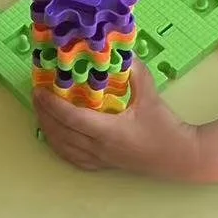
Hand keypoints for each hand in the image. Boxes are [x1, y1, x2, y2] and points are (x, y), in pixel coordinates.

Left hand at [34, 62, 199, 179]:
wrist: (181, 158)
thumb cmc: (166, 128)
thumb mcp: (151, 96)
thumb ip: (135, 73)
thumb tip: (121, 51)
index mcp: (108, 131)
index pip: (71, 117)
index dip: (52, 104)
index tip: (39, 89)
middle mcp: (98, 148)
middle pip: (60, 132)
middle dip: (44, 113)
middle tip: (36, 94)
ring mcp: (99, 160)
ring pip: (62, 147)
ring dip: (48, 129)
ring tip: (41, 111)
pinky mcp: (103, 166)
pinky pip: (72, 158)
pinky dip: (59, 145)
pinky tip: (54, 135)